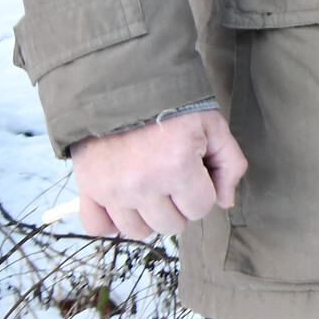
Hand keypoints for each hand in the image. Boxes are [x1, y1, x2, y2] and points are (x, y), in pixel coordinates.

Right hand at [69, 109, 246, 237]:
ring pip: (139, 231)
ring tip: (150, 187)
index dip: (202, 190)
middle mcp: (142, 184)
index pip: (201, 208)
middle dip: (178, 205)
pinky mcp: (88, 189)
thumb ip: (229, 164)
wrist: (122, 86)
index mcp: (177, 166)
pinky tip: (124, 204)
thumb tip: (225, 202)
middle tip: (172, 178)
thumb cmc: (173, 106)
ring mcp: (112, 190)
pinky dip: (112, 222)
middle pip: (171, 225)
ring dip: (149, 215)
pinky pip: (99, 228)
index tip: (194, 171)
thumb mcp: (212, 125)